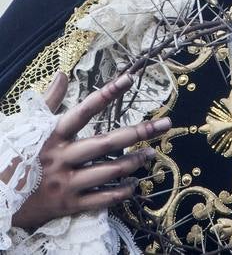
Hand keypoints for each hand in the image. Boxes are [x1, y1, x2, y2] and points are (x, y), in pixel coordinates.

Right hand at [13, 72, 170, 230]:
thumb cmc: (18, 157)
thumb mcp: (30, 127)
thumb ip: (49, 100)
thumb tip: (63, 74)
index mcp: (53, 135)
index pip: (84, 109)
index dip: (107, 93)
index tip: (129, 78)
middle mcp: (62, 158)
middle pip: (106, 143)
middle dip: (138, 132)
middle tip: (165, 124)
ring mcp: (66, 183)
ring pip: (108, 172)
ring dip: (134, 162)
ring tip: (152, 152)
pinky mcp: (69, 205)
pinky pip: (101, 199)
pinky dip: (120, 192)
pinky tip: (135, 183)